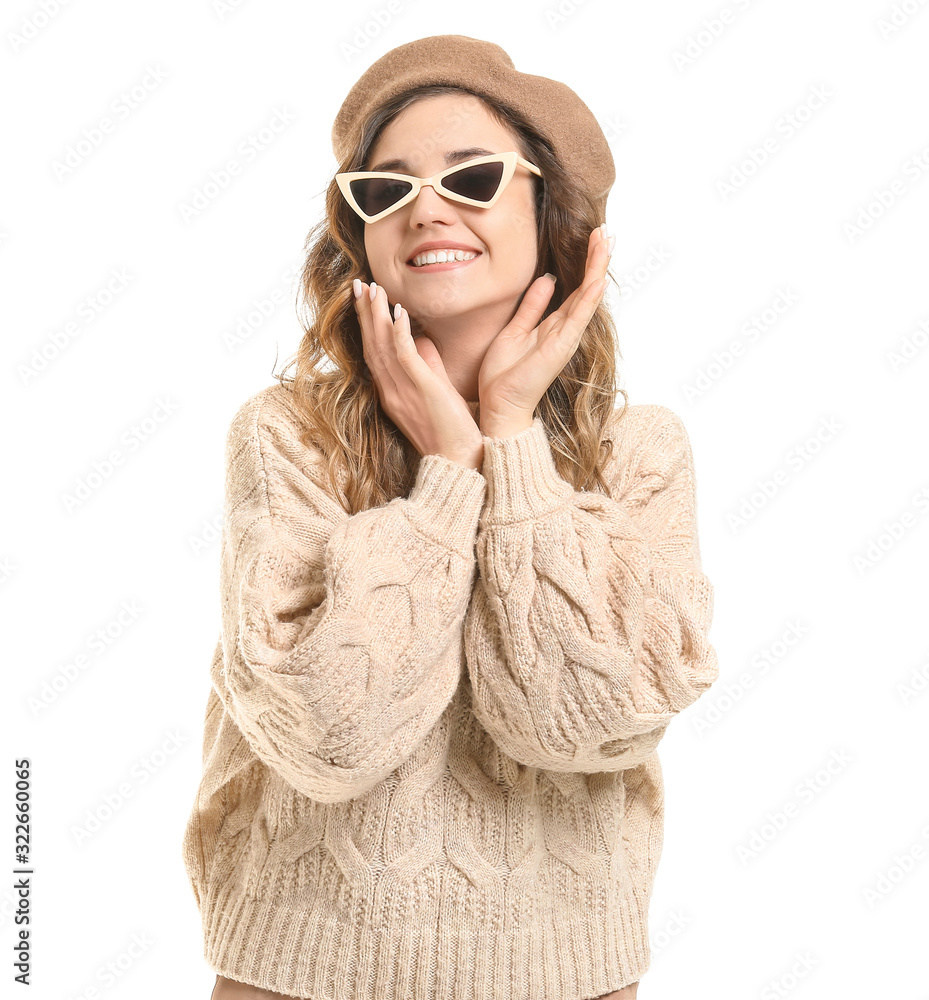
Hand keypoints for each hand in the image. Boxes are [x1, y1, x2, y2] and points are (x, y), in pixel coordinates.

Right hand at [353, 279, 483, 467]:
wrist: (457, 461)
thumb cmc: (450, 431)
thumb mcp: (435, 392)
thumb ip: (427, 367)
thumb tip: (424, 340)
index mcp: (391, 392)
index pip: (373, 352)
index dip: (366, 325)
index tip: (363, 299)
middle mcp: (391, 391)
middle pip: (372, 345)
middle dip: (365, 313)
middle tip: (359, 285)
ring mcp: (403, 391)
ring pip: (383, 346)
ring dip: (377, 315)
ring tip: (374, 289)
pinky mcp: (422, 390)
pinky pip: (406, 357)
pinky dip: (399, 332)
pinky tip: (398, 311)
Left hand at [478, 225, 611, 432]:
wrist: (500, 405)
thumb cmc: (504, 375)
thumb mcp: (515, 330)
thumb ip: (532, 306)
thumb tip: (548, 280)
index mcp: (552, 325)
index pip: (574, 288)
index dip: (583, 263)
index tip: (592, 237)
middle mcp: (564, 329)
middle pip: (585, 287)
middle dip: (595, 258)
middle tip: (605, 230)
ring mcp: (565, 338)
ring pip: (586, 297)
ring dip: (596, 269)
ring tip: (606, 242)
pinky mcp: (560, 347)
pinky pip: (577, 318)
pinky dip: (588, 298)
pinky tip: (597, 279)